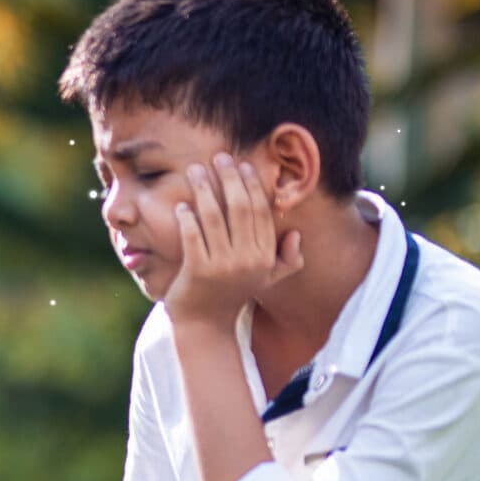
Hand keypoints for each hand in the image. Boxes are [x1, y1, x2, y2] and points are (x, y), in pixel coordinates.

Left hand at [165, 153, 303, 331]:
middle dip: (229, 178)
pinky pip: (192, 236)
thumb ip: (287, 259)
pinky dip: (187, 217)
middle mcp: (248, 260)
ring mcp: (223, 266)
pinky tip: (182, 204)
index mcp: (265, 256)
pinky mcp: (197, 271)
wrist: (204, 323)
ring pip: (214, 217)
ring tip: (195, 170)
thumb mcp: (266, 279)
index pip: (262, 212)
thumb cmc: (234, 293)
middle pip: (241, 208)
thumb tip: (297, 233)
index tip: (242, 165)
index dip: (253, 185)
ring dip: (204, 189)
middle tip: (219, 157)